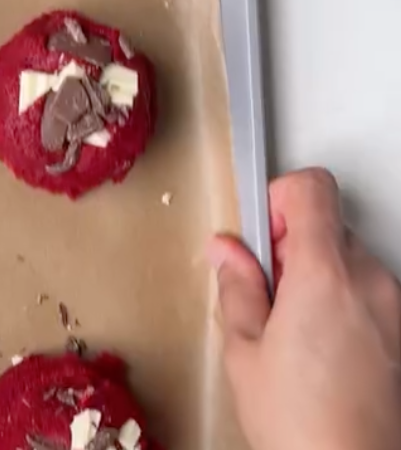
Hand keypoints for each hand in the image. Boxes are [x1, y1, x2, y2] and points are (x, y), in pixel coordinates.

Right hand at [208, 168, 400, 449]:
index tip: (258, 232)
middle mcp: (370, 280)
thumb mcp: (244, 350)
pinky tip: (318, 346)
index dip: (276, 198)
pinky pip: (368, 289)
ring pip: (348, 258)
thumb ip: (237, 287)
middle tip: (266, 292)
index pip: (311, 189)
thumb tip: (227, 250)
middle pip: (328, 225)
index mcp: (325, 275)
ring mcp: (394, 304)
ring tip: (291, 329)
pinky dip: (341, 300)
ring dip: (317, 275)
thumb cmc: (303, 424)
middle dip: (291, 247)